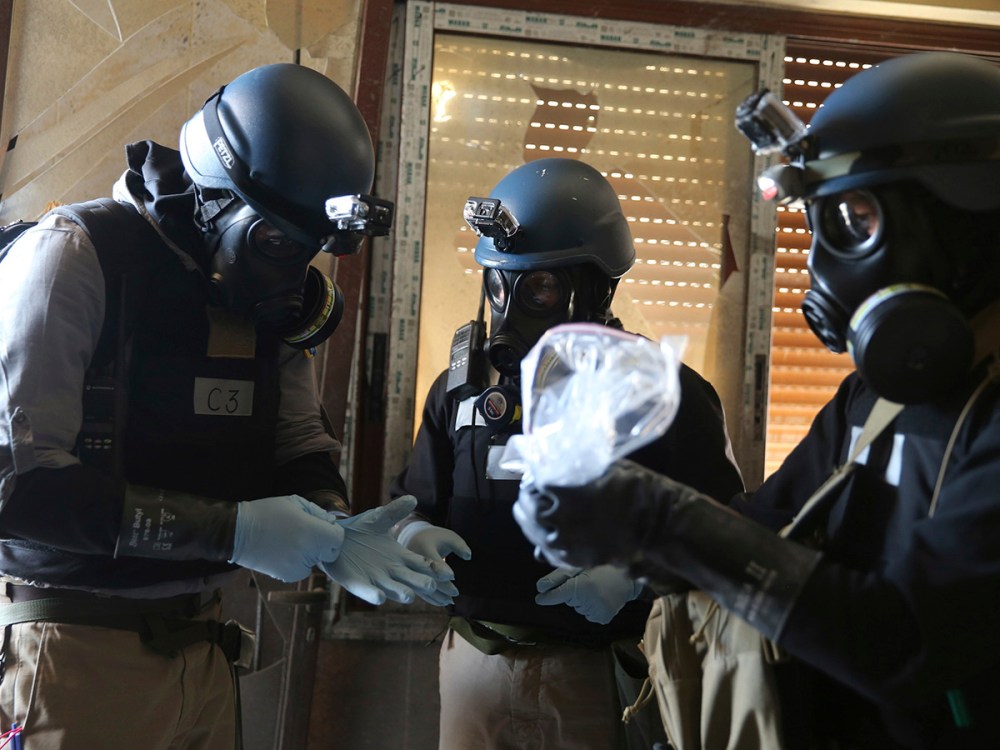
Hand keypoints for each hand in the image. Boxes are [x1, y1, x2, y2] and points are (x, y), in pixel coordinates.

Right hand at [230, 495, 344, 581]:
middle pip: (329, 552)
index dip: (332, 532)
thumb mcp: (295, 502)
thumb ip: (318, 513)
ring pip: (315, 562)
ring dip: (309, 553)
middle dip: (323, 544)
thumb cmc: (267, 513)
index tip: (322, 527)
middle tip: (305, 533)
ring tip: (289, 540)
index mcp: (312, 532)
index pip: (338, 539)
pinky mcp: (287, 576)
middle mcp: (308, 552)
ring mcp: (298, 566)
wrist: (238, 533)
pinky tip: (284, 551)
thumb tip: (330, 523)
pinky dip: (298, 563)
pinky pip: (302, 570)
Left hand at [319, 496, 442, 605]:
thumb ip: (395, 511)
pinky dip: (372, 595)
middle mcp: (391, 571)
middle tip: (432, 585)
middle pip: (411, 579)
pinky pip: (365, 591)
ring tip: (410, 595)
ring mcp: (374, 579)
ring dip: (400, 592)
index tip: (449, 574)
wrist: (334, 536)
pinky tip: (379, 597)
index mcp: (400, 557)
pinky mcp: (356, 583)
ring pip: (391, 588)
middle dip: (421, 583)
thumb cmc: (360, 529)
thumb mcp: (378, 518)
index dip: (434, 569)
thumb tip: (413, 499)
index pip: (421, 565)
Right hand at [395, 511, 471, 605]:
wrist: (414, 538)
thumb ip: (460, 546)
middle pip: (426, 577)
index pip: (432, 562)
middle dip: (441, 587)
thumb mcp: (449, 537)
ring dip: (436, 596)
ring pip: (422, 587)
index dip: (443, 571)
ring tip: (450, 602)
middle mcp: (413, 561)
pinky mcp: (409, 579)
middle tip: (455, 594)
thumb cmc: (437, 538)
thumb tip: (468, 556)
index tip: (453, 577)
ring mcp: (409, 571)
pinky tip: (442, 603)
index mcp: (423, 547)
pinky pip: (419, 591)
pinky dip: (431, 598)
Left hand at [513, 459, 682, 568]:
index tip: (536, 473)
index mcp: (566, 494)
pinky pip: (548, 552)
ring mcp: (567, 544)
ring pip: (534, 532)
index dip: (534, 478)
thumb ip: (574, 464)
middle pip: (529, 508)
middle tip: (532, 491)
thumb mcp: (603, 465)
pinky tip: (546, 532)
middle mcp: (561, 521)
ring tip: (535, 511)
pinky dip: (542, 541)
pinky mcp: (575, 560)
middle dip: (528, 497)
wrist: (657, 522)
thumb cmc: (633, 486)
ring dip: (532, 520)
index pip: (534, 484)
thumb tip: (550, 460)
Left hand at [535, 565, 642, 623]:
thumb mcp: (579, 567)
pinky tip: (601, 597)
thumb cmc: (602, 567)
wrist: (629, 577)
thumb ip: (558, 577)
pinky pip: (588, 613)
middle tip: (588, 580)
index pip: (558, 595)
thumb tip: (539, 588)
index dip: (547, 597)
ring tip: (597, 587)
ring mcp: (596, 612)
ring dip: (583, 598)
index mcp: (582, 586)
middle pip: (569, 600)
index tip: (538, 599)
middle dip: (573, 591)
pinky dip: (591, 606)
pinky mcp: (602, 619)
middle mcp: (588, 602)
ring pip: (578, 607)